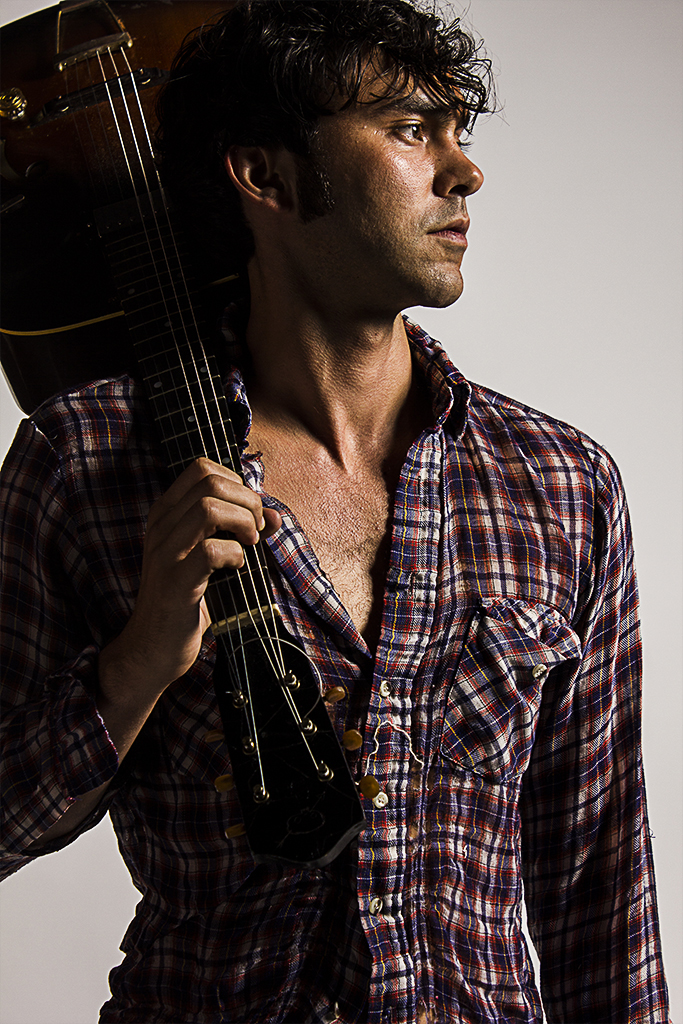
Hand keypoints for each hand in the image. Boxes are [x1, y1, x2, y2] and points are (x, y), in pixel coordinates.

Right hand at [99, 458, 281, 703]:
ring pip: (209, 507)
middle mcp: (160, 525)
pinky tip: (237, 568)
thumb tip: (276, 516)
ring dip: (242, 523)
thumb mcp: (215, 558)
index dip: (236, 482)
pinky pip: (211, 550)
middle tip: (255, 530)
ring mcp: (164, 552)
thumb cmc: (187, 599)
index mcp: (166, 513)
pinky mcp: (175, 581)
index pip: (201, 467)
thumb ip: (242, 532)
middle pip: (210, 482)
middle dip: (247, 500)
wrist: (152, 648)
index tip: (249, 511)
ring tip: (249, 545)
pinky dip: (235, 554)